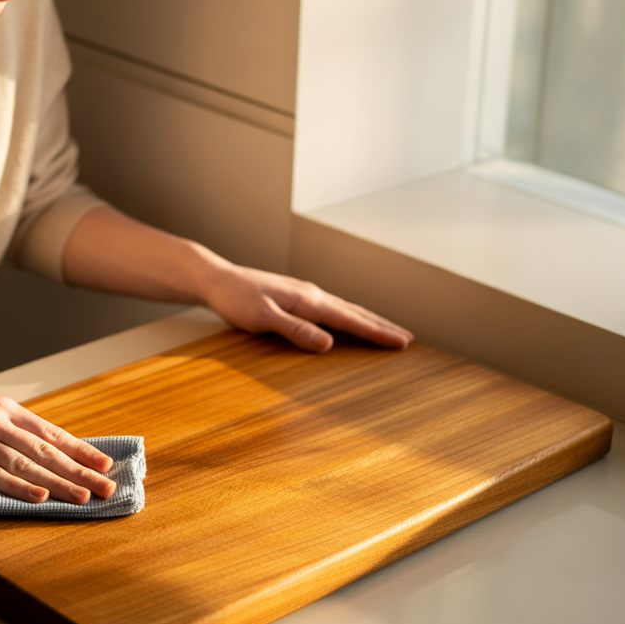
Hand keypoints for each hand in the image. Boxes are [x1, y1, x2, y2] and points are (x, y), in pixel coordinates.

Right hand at [0, 372, 116, 504]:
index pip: (49, 431)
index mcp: (1, 405)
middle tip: (107, 486)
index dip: (79, 449)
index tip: (104, 463)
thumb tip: (30, 436)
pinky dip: (17, 486)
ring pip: (25, 463)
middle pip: (45, 449)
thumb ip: (1, 417)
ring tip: (83, 497)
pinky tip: (38, 496)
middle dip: (80, 470)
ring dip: (58, 483)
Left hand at [201, 264, 412, 352]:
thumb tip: (328, 343)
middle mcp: (312, 295)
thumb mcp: (262, 318)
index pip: (350, 319)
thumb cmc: (236, 299)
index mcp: (308, 300)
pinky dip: (349, 317)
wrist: (217, 279)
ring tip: (388, 330)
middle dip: (382, 326)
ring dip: (368, 320)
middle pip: (355, 312)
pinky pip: (332, 309)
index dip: (377, 333)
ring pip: (345, 309)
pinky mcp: (296, 298)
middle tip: (407, 339)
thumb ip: (295, 330)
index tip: (401, 343)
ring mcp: (305, 294)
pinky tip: (350, 321)